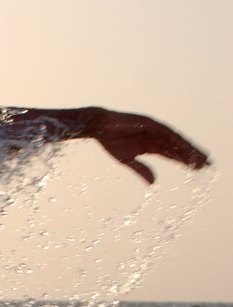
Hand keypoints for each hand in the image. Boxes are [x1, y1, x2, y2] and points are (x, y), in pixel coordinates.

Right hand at [91, 109, 208, 183]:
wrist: (100, 127)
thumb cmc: (111, 141)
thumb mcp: (128, 160)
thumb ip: (141, 170)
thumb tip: (154, 183)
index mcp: (151, 146)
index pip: (172, 154)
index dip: (185, 161)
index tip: (197, 169)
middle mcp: (156, 137)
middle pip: (178, 147)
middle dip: (192, 156)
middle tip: (207, 165)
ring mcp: (154, 129)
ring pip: (176, 140)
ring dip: (188, 148)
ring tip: (201, 157)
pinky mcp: (150, 123)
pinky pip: (166, 133)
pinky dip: (176, 139)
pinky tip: (185, 146)